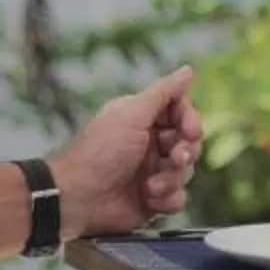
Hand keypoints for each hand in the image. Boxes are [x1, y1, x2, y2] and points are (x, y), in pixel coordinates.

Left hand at [55, 67, 202, 239]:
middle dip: (185, 152)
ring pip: (186, 172)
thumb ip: (163, 92)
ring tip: (150, 185)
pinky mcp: (153, 198)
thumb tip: (187, 70)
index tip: (190, 131)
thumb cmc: (101, 152)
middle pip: (188, 142)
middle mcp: (150, 143)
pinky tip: (150, 198)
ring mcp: (152, 171)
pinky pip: (178, 198)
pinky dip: (167, 199)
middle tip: (174, 158)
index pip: (181, 113)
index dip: (190, 121)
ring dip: (172, 179)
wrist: (78, 198)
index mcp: (143, 119)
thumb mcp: (132, 115)